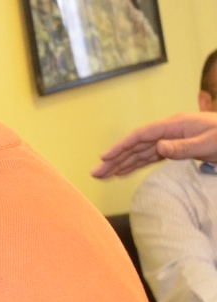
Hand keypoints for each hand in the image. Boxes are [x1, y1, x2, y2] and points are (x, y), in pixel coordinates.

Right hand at [93, 112, 216, 177]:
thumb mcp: (210, 143)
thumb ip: (184, 146)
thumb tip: (158, 148)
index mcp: (174, 125)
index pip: (142, 136)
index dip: (122, 146)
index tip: (104, 157)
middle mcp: (168, 132)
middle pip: (136, 146)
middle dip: (114, 159)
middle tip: (95, 173)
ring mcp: (171, 140)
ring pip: (140, 153)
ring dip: (121, 164)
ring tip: (103, 175)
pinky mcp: (176, 149)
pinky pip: (151, 158)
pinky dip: (136, 165)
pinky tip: (124, 172)